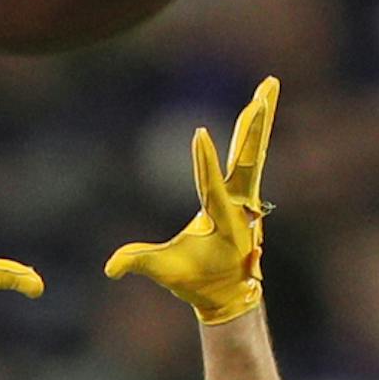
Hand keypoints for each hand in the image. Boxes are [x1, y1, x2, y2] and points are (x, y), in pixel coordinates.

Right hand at [106, 76, 276, 325]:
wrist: (229, 295)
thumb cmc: (196, 281)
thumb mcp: (165, 271)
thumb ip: (138, 261)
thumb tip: (110, 268)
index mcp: (221, 221)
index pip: (211, 186)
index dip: (205, 162)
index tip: (200, 133)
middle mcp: (239, 204)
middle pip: (248, 157)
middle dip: (254, 126)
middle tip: (265, 89)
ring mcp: (245, 197)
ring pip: (253, 151)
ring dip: (259, 118)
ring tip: (268, 84)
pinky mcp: (245, 194)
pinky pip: (251, 157)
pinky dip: (253, 134)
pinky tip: (259, 110)